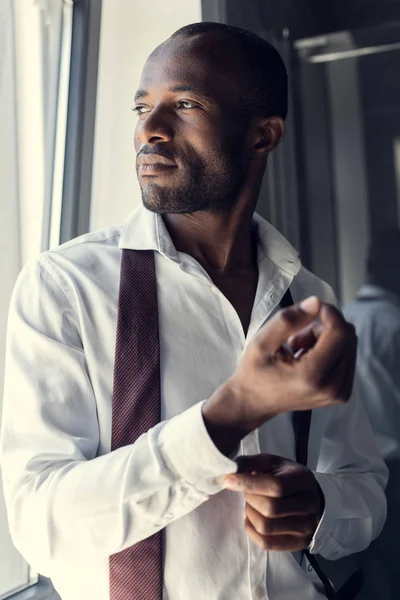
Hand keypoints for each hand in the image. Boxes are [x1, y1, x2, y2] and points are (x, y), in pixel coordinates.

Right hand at [202, 295, 356, 454]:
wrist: (254, 403)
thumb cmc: (254, 372)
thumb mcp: (262, 342)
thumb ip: (288, 320)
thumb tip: (317, 302)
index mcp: (313, 376)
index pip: (339, 334)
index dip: (330, 313)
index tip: (311, 309)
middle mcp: (333, 388)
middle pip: (347, 337)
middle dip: (324, 327)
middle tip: (296, 335)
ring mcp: (340, 393)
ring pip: (349, 345)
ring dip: (325, 338)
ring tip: (298, 348)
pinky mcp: (343, 393)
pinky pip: (347, 357)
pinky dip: (329, 350)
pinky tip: (307, 357)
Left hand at [223, 454, 323, 551]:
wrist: (309, 497)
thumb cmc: (284, 477)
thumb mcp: (270, 463)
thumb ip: (249, 464)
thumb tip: (229, 471)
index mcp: (302, 479)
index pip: (276, 486)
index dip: (248, 483)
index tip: (228, 480)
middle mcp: (309, 504)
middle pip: (270, 508)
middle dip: (250, 499)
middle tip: (248, 492)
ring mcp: (306, 527)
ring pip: (266, 527)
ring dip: (250, 514)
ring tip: (252, 504)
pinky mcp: (299, 543)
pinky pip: (266, 543)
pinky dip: (251, 530)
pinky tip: (253, 518)